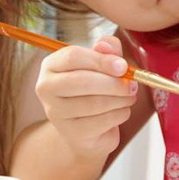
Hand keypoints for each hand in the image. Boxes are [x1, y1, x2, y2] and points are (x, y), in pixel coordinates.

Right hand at [35, 36, 138, 158]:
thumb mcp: (102, 65)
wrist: (87, 130)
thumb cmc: (94, 90)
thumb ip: (107, 50)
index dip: (102, 60)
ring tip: (129, 96)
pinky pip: (102, 121)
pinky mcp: (70, 133)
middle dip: (113, 83)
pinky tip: (122, 111)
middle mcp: (46, 88)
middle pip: (82, 81)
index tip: (123, 66)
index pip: (73, 56)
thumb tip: (105, 46)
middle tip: (132, 85)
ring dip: (120, 99)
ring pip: (94, 103)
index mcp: (51, 65)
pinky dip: (120, 114)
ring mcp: (55, 112)